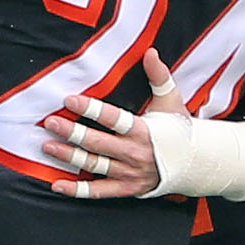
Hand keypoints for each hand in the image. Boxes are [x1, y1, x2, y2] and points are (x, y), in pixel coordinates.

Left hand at [42, 51, 184, 198]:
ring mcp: (130, 173)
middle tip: (51, 123)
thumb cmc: (179, 129)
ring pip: (95, 165)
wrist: (195, 163)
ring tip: (48, 146)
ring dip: (70, 157)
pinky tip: (57, 184)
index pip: (114, 118)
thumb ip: (159, 76)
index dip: (92, 109)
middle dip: (73, 133)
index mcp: (145, 130)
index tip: (70, 100)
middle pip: (99, 143)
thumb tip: (150, 52)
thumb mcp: (172, 101)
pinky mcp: (127, 188)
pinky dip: (78, 191)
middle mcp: (136, 153)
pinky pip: (99, 192)